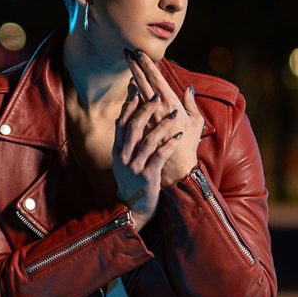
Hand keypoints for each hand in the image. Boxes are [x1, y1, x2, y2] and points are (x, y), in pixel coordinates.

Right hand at [112, 75, 177, 227]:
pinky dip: (170, 145)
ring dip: (162, 125)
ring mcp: (134, 166)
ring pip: (148, 140)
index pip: (121, 122)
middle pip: (133, 127)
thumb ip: (128, 139)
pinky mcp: (147, 176)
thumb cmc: (134, 180)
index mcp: (118, 150)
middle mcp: (123, 156)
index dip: (129, 105)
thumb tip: (130, 117)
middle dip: (145, 109)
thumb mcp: (125, 159)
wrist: (134, 208)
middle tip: (157, 95)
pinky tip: (179, 137)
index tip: (137, 87)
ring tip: (174, 113)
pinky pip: (159, 156)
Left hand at [124, 48, 200, 187]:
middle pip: (143, 82)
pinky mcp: (142, 127)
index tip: (138, 52)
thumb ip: (191, 103)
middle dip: (135, 66)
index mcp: (171, 104)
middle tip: (127, 51)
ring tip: (128, 63)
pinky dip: (130, 97)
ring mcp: (148, 118)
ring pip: (137, 94)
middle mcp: (158, 109)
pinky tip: (128, 88)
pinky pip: (133, 109)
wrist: (177, 169)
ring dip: (132, 78)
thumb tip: (188, 88)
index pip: (156, 79)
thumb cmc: (189, 144)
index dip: (146, 64)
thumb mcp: (195, 122)